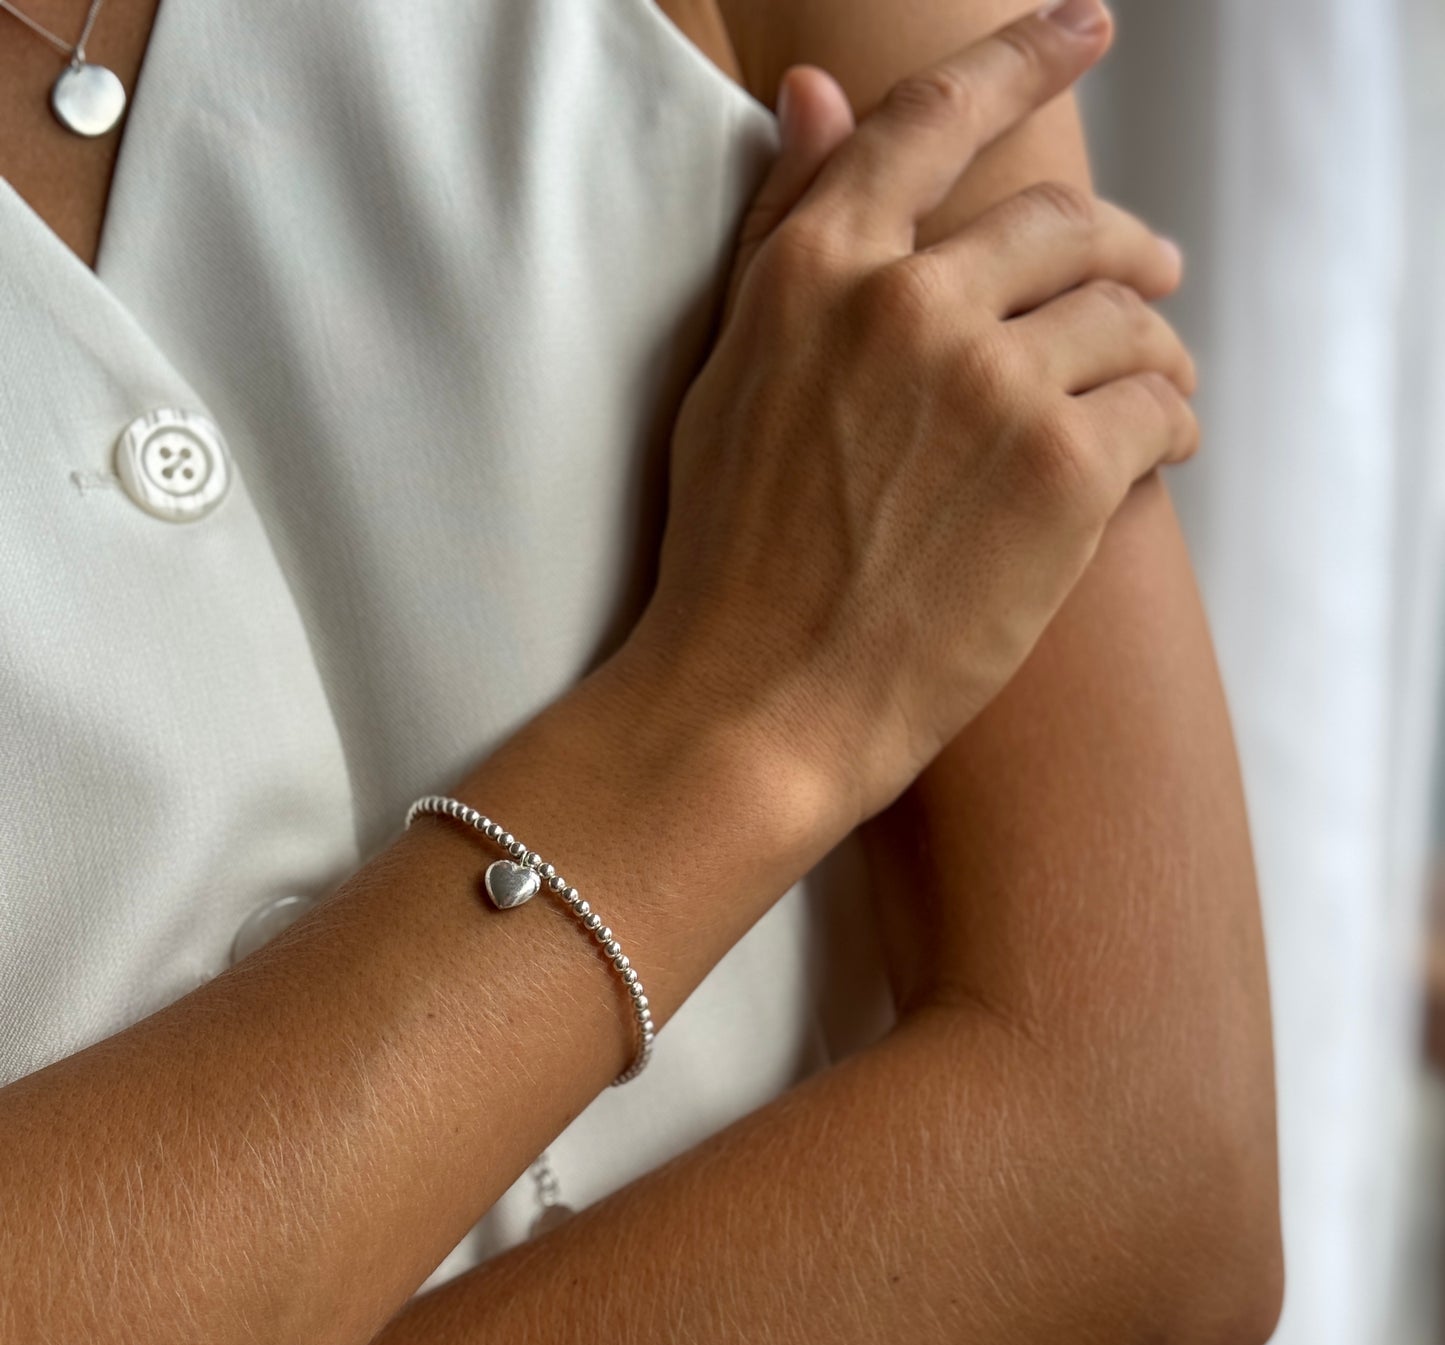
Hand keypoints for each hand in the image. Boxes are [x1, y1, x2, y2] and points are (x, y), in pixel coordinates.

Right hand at [634, 0, 1197, 832]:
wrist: (758, 706)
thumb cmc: (733, 559)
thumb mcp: (732, 374)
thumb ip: (787, 229)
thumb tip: (813, 90)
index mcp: (818, 267)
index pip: (938, 117)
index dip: (1024, 54)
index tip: (1084, 25)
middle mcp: (908, 300)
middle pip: (1060, 223)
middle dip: (1121, 247)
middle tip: (1152, 276)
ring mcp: (990, 381)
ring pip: (1123, 315)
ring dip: (1156, 346)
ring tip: (1159, 385)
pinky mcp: (1061, 469)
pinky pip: (1158, 406)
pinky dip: (1172, 424)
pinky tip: (1162, 452)